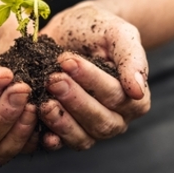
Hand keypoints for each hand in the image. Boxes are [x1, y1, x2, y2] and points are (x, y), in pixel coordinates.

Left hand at [38, 1, 149, 149]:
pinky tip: (36, 124)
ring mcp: (91, 129)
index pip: (116, 96)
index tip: (68, 61)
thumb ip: (132, 57)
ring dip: (61, 121)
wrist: (71, 30)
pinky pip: (60, 143)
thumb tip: (137, 91)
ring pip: (82, 137)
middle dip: (75, 101)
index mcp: (135, 98)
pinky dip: (49, 137)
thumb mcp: (118, 32)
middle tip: (53, 79)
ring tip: (43, 101)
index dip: (91, 81)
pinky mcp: (66, 132)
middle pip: (101, 121)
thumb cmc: (98, 29)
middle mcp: (116, 119)